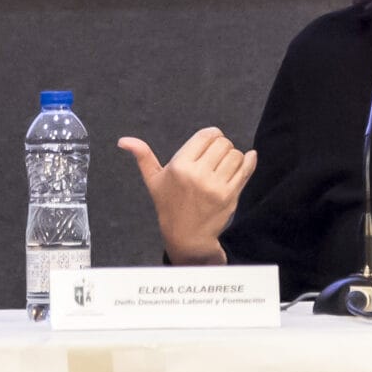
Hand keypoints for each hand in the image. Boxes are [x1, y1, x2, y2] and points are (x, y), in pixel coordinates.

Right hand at [118, 128, 256, 265]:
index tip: (210, 142)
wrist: (186, 236)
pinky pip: (246, 169)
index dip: (212, 135)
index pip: (206, 135)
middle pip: (223, 143)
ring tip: (224, 166)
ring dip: (233, 157)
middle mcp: (197, 174)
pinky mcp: (230, 196)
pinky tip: (246, 160)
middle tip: (216, 157)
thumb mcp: (154, 181)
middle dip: (222, 146)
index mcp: (179, 166)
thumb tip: (123, 140)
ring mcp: (215, 186)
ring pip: (235, 155)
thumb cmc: (169, 205)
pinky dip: (248, 161)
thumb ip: (142, 156)